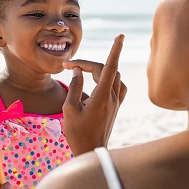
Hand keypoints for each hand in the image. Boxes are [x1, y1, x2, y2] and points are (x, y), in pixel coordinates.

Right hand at [62, 34, 126, 155]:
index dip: (115, 50)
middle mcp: (112, 98)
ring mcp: (116, 102)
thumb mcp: (69, 109)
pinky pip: (118, 86)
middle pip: (106, 70)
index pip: (110, 67)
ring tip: (83, 72)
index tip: (120, 36)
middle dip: (88, 64)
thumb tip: (78, 70)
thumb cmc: (77, 133)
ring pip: (114, 76)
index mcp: (101, 98)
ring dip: (100, 69)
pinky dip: (109, 78)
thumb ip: (74, 87)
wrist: (91, 152)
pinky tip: (99, 81)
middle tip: (70, 66)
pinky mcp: (116, 106)